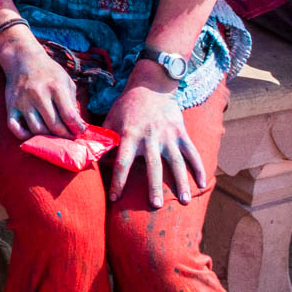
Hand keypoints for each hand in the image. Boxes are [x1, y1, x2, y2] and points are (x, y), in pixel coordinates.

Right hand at [0, 40, 86, 140]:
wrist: (23, 59)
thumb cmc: (49, 72)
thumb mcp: (66, 81)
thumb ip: (73, 102)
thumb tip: (77, 125)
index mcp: (55, 87)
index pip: (69, 116)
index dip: (76, 128)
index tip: (79, 131)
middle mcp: (38, 94)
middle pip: (54, 126)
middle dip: (65, 135)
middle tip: (69, 136)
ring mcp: (23, 101)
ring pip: (37, 130)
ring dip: (48, 137)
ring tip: (54, 135)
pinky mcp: (10, 106)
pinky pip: (15, 128)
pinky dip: (24, 136)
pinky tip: (33, 134)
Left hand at [103, 84, 207, 207]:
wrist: (151, 86)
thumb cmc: (127, 106)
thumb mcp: (111, 119)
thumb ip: (103, 139)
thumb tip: (89, 156)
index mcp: (129, 135)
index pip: (122, 162)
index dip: (118, 180)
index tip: (115, 198)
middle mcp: (150, 137)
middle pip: (153, 166)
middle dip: (154, 186)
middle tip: (156, 206)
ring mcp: (168, 135)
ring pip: (177, 162)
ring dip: (181, 182)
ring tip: (185, 201)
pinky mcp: (181, 132)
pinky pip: (192, 152)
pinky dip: (199, 167)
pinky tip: (202, 183)